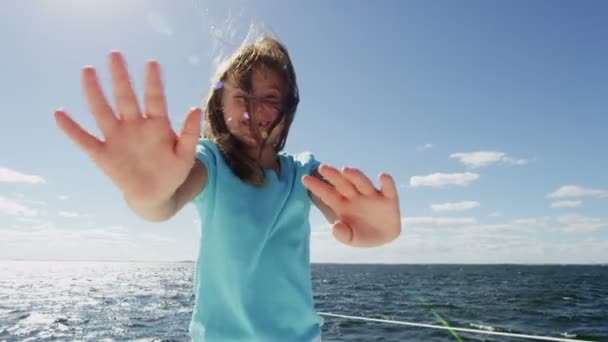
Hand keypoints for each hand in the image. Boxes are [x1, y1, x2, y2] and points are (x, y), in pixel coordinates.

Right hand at [54, 51, 200, 206]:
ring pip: (103, 111)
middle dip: (120, 77)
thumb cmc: (172, 172)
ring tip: (87, 71)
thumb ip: (189, 134)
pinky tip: (58, 114)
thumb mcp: (185, 156)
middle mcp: (134, 126)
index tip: (152, 63)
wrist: (156, 195)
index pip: (155, 99)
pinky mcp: (103, 155)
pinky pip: (84, 140)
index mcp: (156, 125)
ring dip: (95, 92)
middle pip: (125, 97)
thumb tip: (195, 109)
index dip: (153, 82)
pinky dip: (71, 129)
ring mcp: (117, 138)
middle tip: (115, 54)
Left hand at [302, 165, 401, 246]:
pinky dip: (387, 182)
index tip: (304, 179)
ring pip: (362, 183)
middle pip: (343, 184)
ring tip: (346, 170)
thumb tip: (335, 227)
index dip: (317, 187)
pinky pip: (388, 189)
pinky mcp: (389, 198)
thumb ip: (342, 235)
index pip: (327, 194)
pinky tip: (382, 176)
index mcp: (342, 204)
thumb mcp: (351, 239)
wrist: (384, 237)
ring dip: (355, 176)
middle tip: (322, 168)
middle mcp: (355, 196)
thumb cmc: (362, 234)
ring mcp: (371, 195)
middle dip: (333, 176)